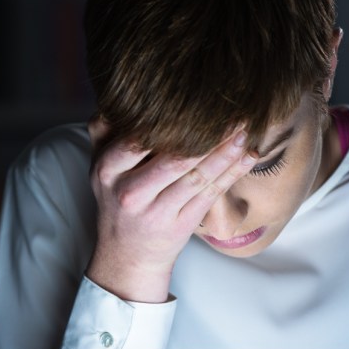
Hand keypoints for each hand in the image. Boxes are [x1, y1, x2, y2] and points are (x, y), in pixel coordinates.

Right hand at [85, 116, 257, 302]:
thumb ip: (104, 131)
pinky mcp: (181, 225)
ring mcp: (156, 212)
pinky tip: (247, 156)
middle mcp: (130, 193)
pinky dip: (232, 174)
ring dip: (225, 152)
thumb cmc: (118, 199)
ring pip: (197, 177)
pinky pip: (210, 195)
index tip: (193, 100)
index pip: (138, 141)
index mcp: (107, 170)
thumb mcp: (101, 166)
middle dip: (207, 135)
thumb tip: (119, 95)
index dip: (169, 122)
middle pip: (174, 160)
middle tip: (231, 112)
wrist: (126, 254)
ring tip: (244, 130)